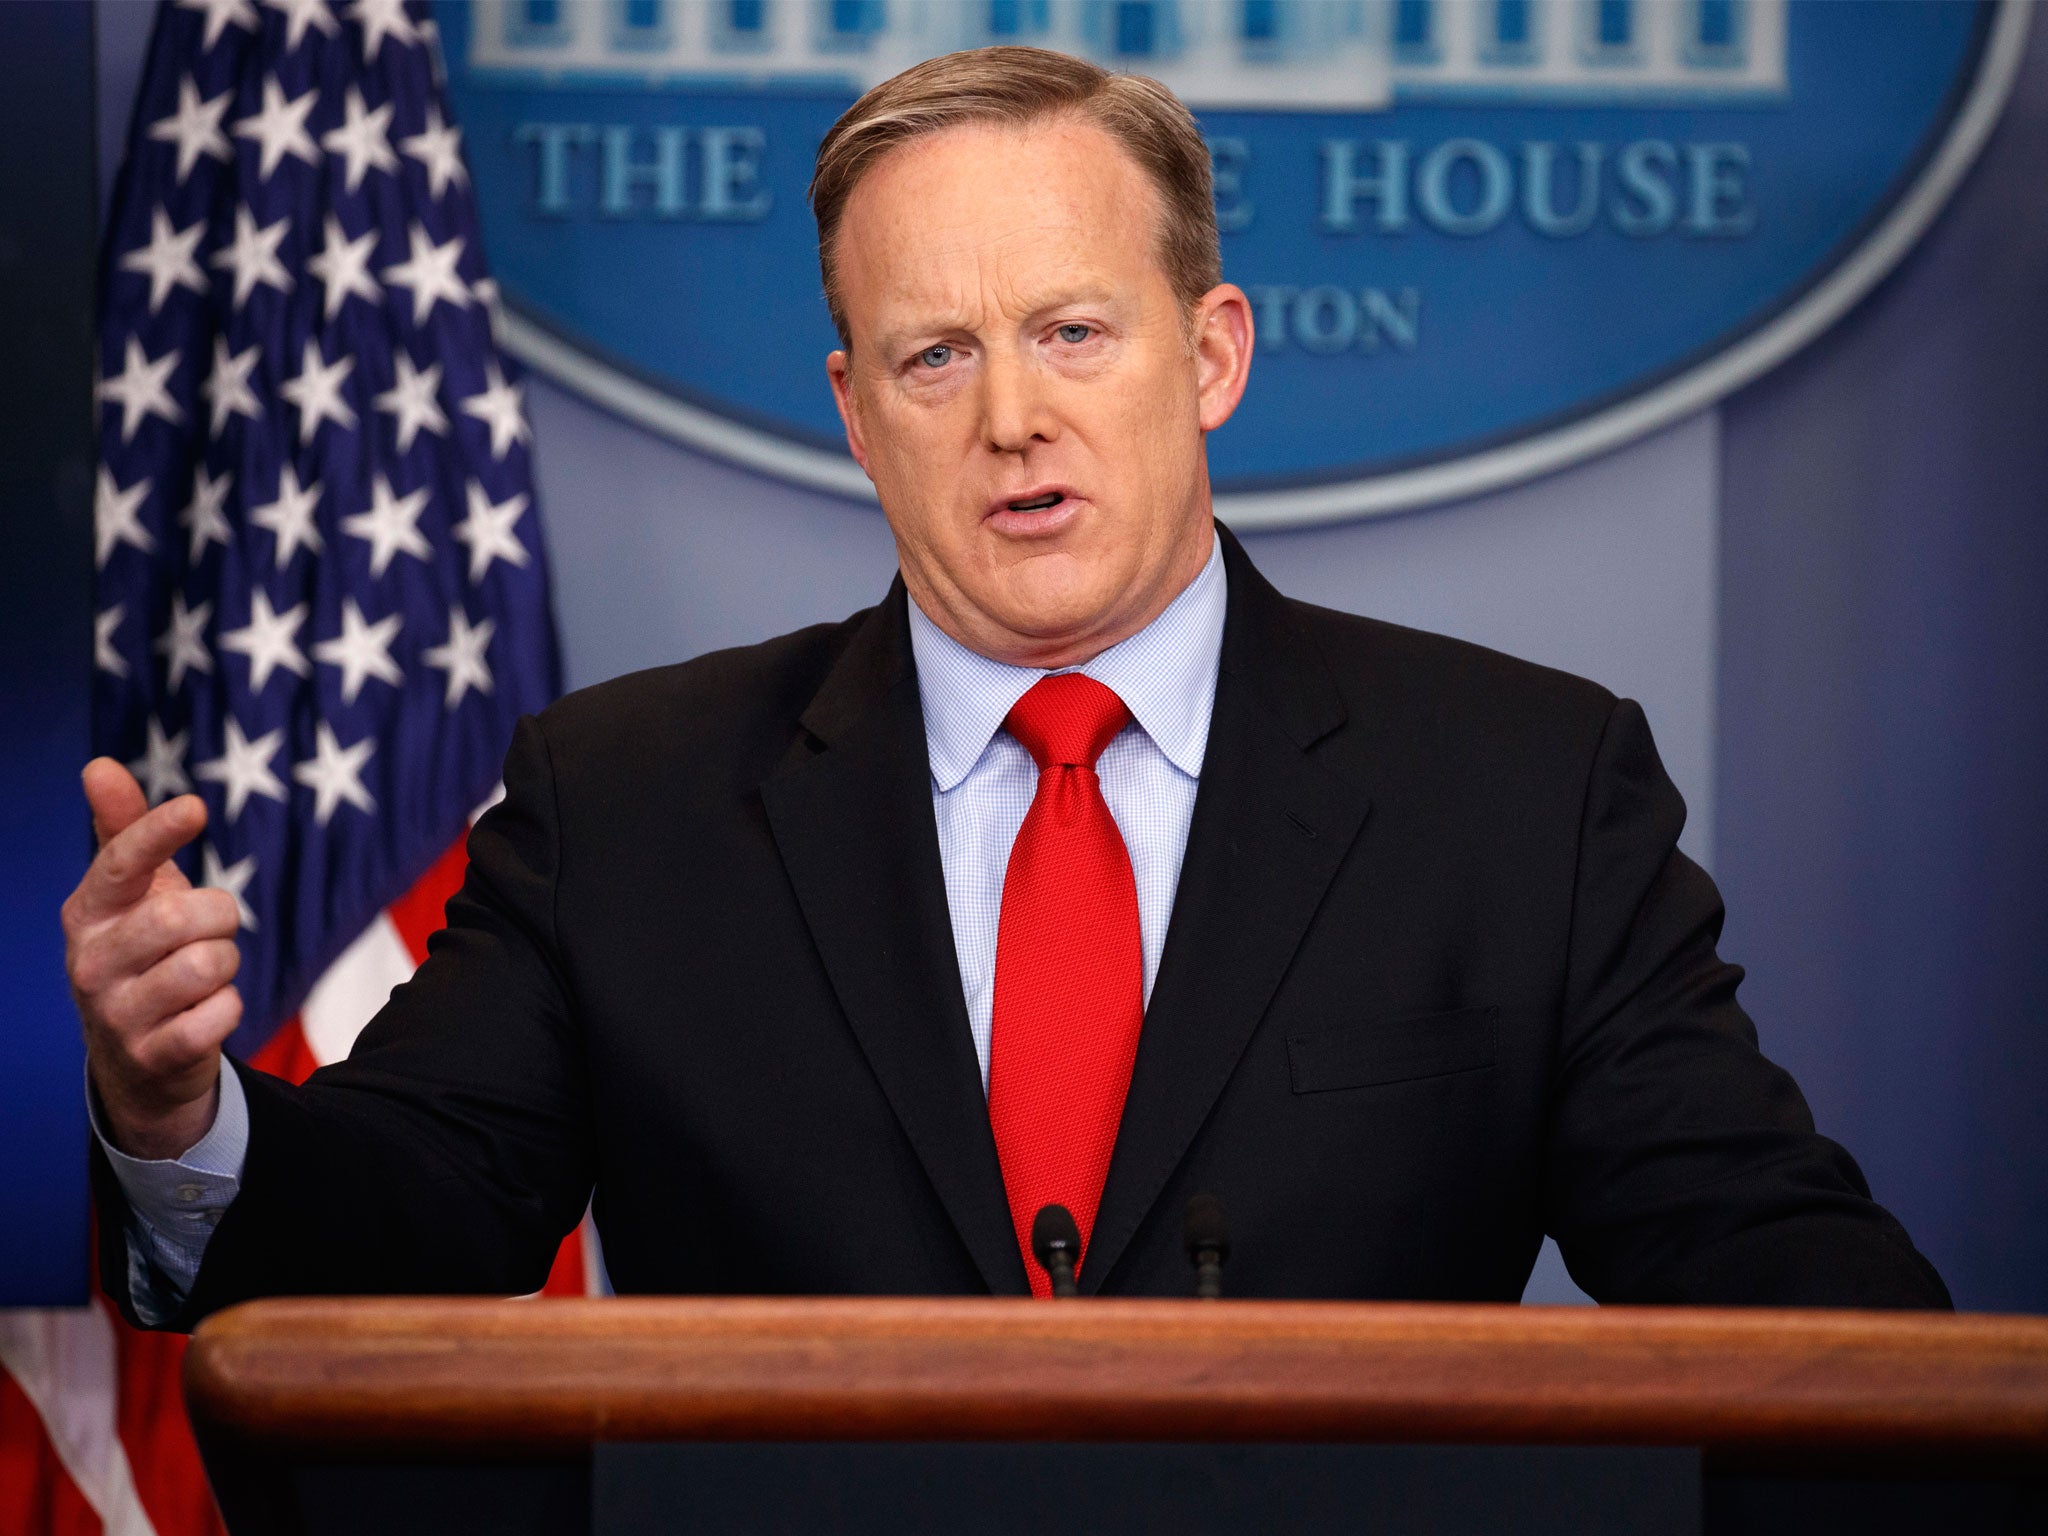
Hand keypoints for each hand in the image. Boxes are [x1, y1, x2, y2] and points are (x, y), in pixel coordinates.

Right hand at [62, 758, 242, 1159]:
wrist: (137, 1060)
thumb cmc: (144, 955)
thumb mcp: (132, 896)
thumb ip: (123, 831)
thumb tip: (98, 765)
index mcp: (87, 913)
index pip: (119, 864)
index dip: (157, 833)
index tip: (194, 808)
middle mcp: (90, 962)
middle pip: (181, 915)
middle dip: (219, 915)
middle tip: (211, 929)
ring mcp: (116, 1013)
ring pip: (208, 964)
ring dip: (226, 964)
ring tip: (202, 974)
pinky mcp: (153, 1055)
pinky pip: (221, 1014)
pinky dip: (228, 1008)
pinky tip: (203, 1014)